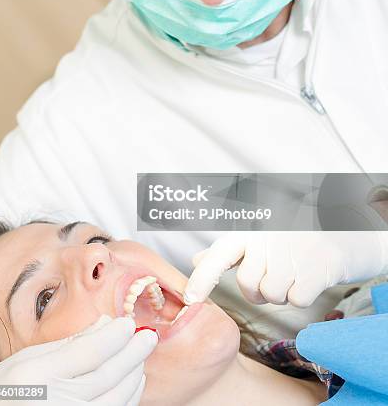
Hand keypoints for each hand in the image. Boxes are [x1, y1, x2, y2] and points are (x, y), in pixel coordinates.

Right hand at [0, 315, 157, 404]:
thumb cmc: (3, 391)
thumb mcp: (27, 360)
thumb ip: (68, 343)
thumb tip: (106, 325)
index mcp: (36, 377)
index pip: (89, 353)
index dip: (114, 336)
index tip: (128, 323)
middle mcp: (53, 402)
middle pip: (107, 376)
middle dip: (132, 353)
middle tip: (148, 337)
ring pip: (114, 399)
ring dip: (133, 375)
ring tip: (141, 356)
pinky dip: (127, 398)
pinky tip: (133, 382)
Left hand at [183, 231, 387, 307]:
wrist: (340, 231)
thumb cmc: (290, 238)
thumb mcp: (256, 238)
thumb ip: (227, 251)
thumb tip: (195, 260)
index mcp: (249, 231)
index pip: (219, 254)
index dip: (203, 277)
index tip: (190, 299)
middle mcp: (267, 239)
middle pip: (248, 285)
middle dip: (259, 290)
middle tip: (274, 274)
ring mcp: (293, 252)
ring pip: (272, 295)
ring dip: (282, 292)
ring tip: (293, 272)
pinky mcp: (317, 267)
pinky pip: (297, 299)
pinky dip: (302, 294)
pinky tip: (308, 277)